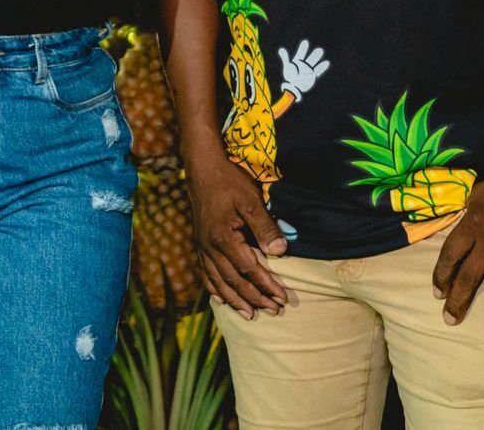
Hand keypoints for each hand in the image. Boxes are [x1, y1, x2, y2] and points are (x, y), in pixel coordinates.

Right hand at [183, 156, 289, 317]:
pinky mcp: (199, 244)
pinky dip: (214, 289)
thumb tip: (280, 254)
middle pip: (234, 281)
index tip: (283, 297)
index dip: (267, 286)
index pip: (249, 270)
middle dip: (255, 298)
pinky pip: (205, 273)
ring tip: (251, 314)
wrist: (201, 168)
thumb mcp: (251, 200)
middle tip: (274, 310)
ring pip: (218, 282)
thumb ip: (265, 227)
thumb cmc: (228, 181)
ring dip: (235, 300)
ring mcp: (202, 247)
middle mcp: (210, 247)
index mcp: (223, 238)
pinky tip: (221, 298)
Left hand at [277, 41, 328, 102]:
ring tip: (322, 52)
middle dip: (314, 54)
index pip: (301, 53)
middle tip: (319, 49)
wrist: (294, 87)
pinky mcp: (312, 76)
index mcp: (297, 62)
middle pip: (310, 58)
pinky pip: (318, 70)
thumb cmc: (290, 77)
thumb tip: (281, 49)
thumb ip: (285, 58)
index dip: (303, 48)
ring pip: (314, 63)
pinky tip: (326, 62)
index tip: (305, 41)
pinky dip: (322, 67)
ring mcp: (308, 70)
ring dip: (318, 58)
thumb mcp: (288, 66)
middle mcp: (303, 65)